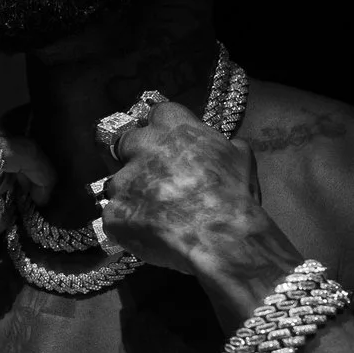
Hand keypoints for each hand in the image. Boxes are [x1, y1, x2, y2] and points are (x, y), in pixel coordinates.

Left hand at [94, 99, 273, 276]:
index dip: (162, 132)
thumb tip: (220, 146)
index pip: (157, 114)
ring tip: (156, 214)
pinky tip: (149, 233)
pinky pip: (114, 215)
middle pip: (128, 143)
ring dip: (132, 194)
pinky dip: (127, 224)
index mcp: (174, 127)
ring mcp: (124, 180)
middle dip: (138, 158)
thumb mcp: (240, 157)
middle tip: (156, 180)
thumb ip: (218, 144)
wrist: (223, 238)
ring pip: (118, 182)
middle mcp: (143, 147)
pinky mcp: (114, 211)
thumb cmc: (236, 198)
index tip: (168, 145)